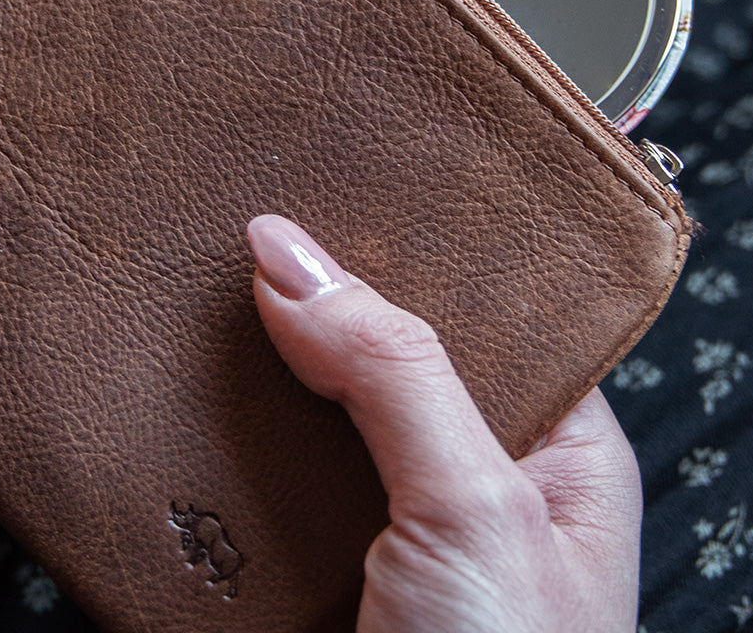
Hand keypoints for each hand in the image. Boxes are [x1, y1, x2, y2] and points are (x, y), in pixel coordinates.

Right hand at [247, 213, 641, 632]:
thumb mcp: (475, 507)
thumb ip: (396, 374)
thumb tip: (294, 256)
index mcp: (558, 447)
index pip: (487, 307)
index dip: (416, 248)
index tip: (343, 188)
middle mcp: (474, 475)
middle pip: (390, 352)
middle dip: (326, 302)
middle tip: (260, 226)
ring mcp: (391, 521)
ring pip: (319, 412)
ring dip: (266, 372)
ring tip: (211, 290)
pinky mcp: (316, 564)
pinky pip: (266, 473)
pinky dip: (227, 439)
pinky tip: (194, 391)